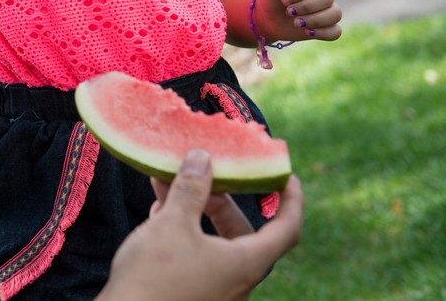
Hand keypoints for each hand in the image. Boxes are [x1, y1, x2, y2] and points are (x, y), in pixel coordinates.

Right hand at [97, 150, 303, 300]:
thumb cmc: (154, 276)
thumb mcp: (172, 224)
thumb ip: (191, 189)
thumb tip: (202, 158)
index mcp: (246, 264)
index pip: (286, 229)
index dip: (291, 200)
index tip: (286, 176)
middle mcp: (237, 281)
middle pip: (243, 232)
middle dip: (222, 199)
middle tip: (204, 174)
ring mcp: (214, 291)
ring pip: (214, 242)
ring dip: (195, 211)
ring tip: (169, 186)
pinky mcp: (191, 295)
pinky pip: (196, 256)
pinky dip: (184, 231)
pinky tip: (158, 213)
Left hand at [260, 0, 342, 41]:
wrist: (270, 17)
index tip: (284, 1)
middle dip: (305, 7)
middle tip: (289, 11)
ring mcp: (328, 10)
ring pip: (335, 14)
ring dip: (314, 20)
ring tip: (296, 23)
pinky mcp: (327, 26)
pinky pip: (336, 31)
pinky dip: (322, 33)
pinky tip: (307, 32)